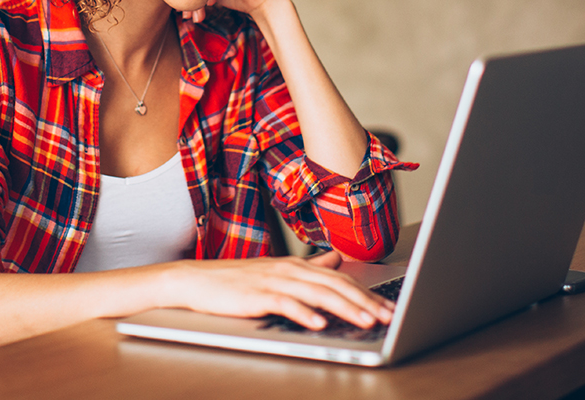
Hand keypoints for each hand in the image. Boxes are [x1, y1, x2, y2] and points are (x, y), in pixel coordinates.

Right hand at [159, 251, 394, 329]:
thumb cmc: (236, 280)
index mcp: (297, 265)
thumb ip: (309, 266)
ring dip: (344, 308)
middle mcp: (289, 269)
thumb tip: (336, 260)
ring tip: (364, 321)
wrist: (195, 280)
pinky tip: (319, 324)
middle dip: (365, 301)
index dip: (366, 292)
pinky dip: (304, 313)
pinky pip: (285, 304)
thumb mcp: (277, 271)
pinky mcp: (257, 295)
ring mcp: (273, 281)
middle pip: (335, 285)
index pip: (340, 278)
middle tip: (387, 316)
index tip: (388, 307)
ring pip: (317, 294)